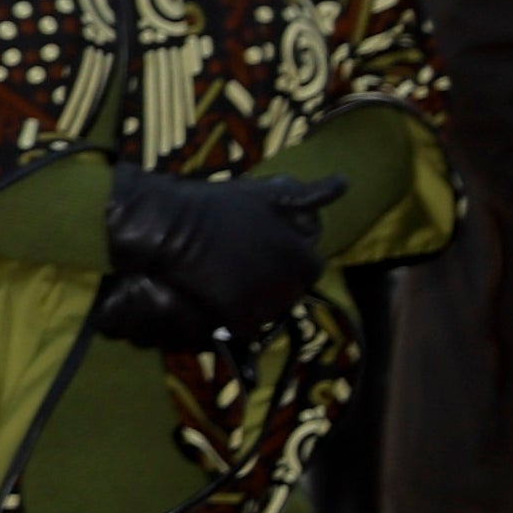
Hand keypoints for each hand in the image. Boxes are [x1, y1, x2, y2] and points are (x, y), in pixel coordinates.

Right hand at [99, 169, 342, 350]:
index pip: (312, 269)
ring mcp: (263, 304)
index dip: (291, 262)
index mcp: (299, 255)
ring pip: (269, 313)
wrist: (168, 228)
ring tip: (230, 285)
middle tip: (246, 269)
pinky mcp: (235, 319)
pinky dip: (236, 321)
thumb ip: (308, 193)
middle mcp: (288, 283)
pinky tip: (218, 305)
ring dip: (256, 304)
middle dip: (275, 284)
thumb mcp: (264, 193)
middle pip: (291, 293)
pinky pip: (245, 330)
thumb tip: (344, 182)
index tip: (270, 255)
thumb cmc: (215, 206)